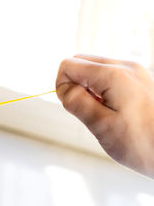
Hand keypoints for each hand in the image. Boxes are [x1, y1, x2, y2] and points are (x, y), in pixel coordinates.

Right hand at [56, 54, 153, 175]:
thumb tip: (63, 88)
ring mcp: (136, 72)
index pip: (68, 65)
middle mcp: (126, 66)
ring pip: (94, 68)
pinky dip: (102, 89)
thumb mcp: (101, 126)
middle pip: (81, 61)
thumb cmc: (143, 144)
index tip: (73, 107)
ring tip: (101, 112)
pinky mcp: (140, 80)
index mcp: (114, 75)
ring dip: (88, 87)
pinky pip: (109, 76)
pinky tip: (112, 110)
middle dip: (74, 84)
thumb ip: (77, 103)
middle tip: (86, 110)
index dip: (62, 86)